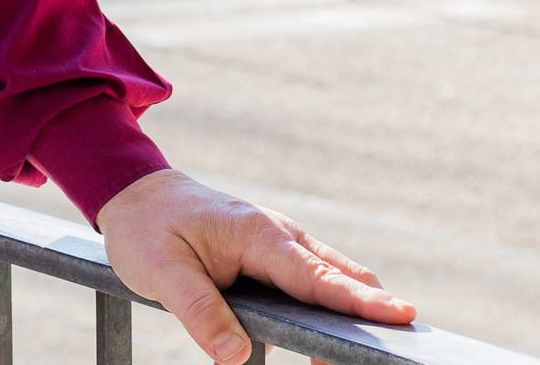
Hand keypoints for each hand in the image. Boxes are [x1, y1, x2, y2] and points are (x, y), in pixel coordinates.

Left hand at [96, 169, 415, 363]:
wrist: (135, 191)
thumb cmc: (146, 228)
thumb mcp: (159, 271)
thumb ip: (198, 311)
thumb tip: (234, 357)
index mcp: (257, 235)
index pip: (317, 276)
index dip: (360, 301)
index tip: (404, 316)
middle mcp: (279, 236)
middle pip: (341, 278)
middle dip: (372, 312)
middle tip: (395, 352)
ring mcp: (281, 246)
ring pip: (333, 280)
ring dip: (355, 312)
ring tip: (365, 355)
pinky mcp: (275, 259)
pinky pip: (314, 285)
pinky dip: (332, 308)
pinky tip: (330, 345)